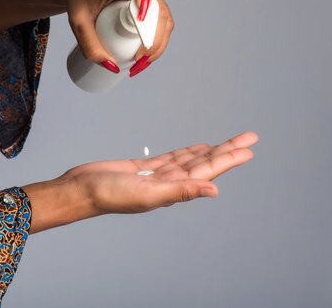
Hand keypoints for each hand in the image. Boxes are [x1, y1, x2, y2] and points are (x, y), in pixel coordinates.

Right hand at [64, 131, 257, 214]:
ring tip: (230, 141)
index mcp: (174, 189)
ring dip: (211, 150)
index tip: (248, 149)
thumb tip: (214, 192)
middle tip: (249, 137)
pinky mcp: (145, 167)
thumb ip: (181, 191)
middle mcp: (171, 182)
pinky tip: (198, 148)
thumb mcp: (148, 193)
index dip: (229, 159)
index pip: (209, 172)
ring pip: (192, 159)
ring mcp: (158, 175)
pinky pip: (174, 158)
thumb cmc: (110, 195)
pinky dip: (188, 152)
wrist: (82, 190)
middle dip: (228, 150)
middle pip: (206, 163)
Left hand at [65, 0, 173, 73]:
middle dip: (153, 40)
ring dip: (157, 45)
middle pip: (159, 12)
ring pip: (164, 21)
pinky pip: (162, 24)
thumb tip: (113, 66)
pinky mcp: (152, 4)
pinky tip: (147, 57)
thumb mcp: (78, 22)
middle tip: (136, 60)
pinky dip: (157, 43)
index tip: (140, 18)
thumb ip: (89, 45)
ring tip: (139, 63)